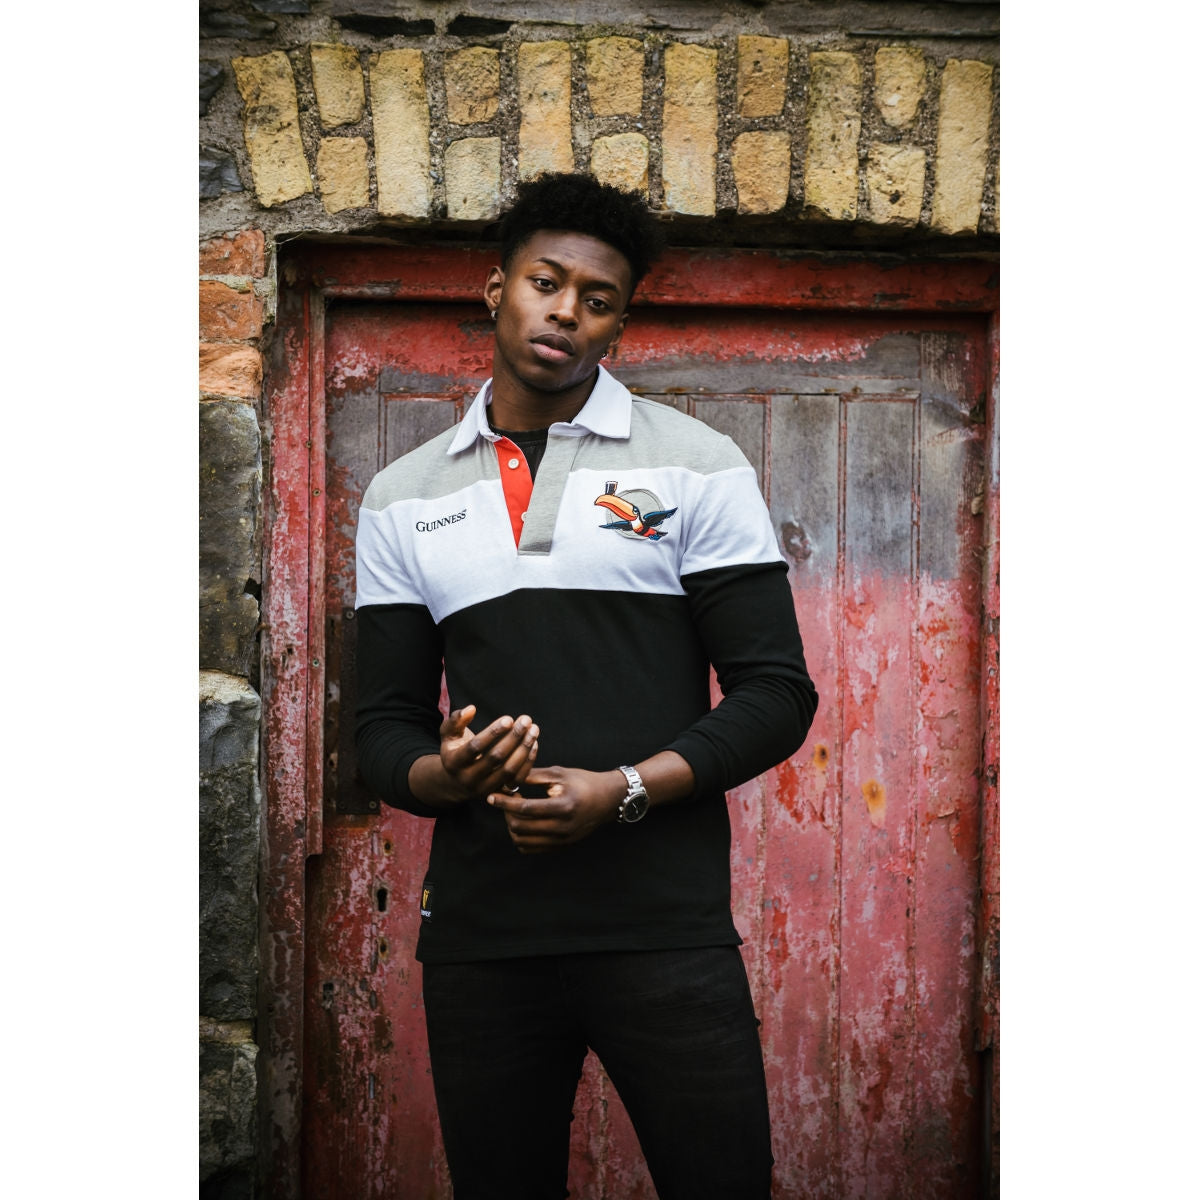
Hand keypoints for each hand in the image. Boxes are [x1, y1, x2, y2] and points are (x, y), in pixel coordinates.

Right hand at [410, 704, 538, 807]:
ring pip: (509, 770)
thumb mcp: (448, 736)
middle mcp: (469, 778)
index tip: (509, 719)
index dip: (493, 732)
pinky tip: (534, 743)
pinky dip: (528, 761)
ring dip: (524, 749)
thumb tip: (471, 709)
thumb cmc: (454, 752)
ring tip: (533, 730)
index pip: (476, 746)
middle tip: (526, 720)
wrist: (455, 783)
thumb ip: (455, 720)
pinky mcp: (499, 793)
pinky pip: (517, 779)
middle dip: (513, 737)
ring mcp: (485, 788)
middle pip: (496, 758)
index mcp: (454, 762)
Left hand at [487, 766, 625, 853]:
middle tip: (505, 801)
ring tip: (514, 811)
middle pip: (520, 828)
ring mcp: (562, 840)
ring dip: (512, 827)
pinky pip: (532, 848)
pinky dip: (522, 837)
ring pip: (523, 841)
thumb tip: (507, 777)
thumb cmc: (583, 781)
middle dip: (506, 814)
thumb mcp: (559, 773)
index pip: (525, 809)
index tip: (491, 796)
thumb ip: (533, 776)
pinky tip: (524, 822)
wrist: (608, 799)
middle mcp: (562, 827)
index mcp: (563, 807)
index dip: (504, 803)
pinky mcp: (561, 846)